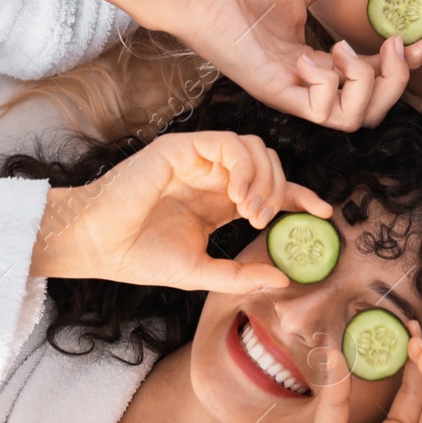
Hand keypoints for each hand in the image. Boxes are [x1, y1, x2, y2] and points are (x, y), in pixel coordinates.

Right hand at [32, 131, 331, 292]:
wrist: (97, 246)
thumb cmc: (139, 258)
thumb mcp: (201, 272)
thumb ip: (242, 274)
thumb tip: (284, 279)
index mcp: (219, 200)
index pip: (272, 189)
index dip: (300, 196)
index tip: (324, 213)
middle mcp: (213, 176)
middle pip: (270, 164)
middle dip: (281, 189)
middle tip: (265, 220)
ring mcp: (198, 159)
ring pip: (254, 148)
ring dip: (264, 179)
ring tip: (252, 211)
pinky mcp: (182, 148)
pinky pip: (229, 143)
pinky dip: (244, 168)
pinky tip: (239, 197)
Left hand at [167, 0, 421, 129]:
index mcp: (322, 64)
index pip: (377, 79)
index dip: (408, 67)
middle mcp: (313, 86)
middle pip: (375, 111)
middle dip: (397, 81)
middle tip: (392, 45)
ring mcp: (296, 95)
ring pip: (355, 120)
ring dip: (363, 83)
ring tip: (343, 49)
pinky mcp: (278, 96)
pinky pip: (322, 112)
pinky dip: (327, 84)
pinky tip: (309, 57)